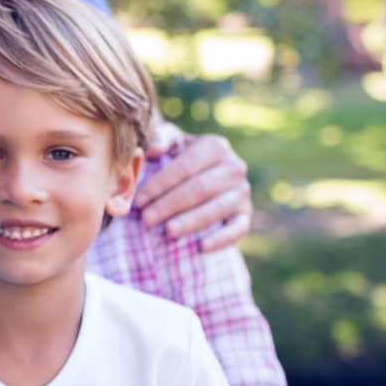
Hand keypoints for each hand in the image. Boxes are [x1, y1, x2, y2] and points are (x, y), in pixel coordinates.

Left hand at [138, 125, 251, 251]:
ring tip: (168, 232)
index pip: (185, 167)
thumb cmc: (178, 156)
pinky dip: (222, 239)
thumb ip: (160, 138)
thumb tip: (154, 150)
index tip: (139, 201)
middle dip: (170, 205)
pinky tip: (202, 247)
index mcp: (215, 146)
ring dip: (191, 222)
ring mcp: (242, 192)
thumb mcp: (169, 141)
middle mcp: (234, 167)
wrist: (202, 173)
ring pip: (217, 209)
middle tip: (147, 220)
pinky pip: (238, 228)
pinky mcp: (245, 214)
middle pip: (200, 188)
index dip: (160, 185)